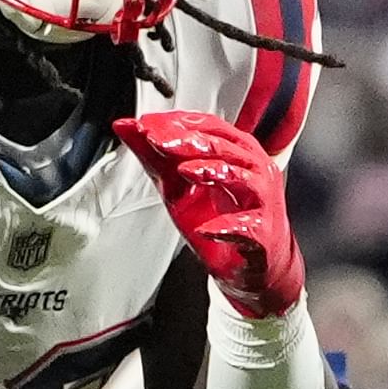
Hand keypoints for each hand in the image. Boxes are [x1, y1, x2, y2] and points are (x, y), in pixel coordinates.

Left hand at [116, 110, 304, 317]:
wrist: (250, 265)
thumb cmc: (221, 218)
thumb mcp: (179, 186)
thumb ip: (154, 156)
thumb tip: (126, 127)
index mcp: (236, 152)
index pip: (208, 126)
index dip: (177, 123)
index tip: (146, 125)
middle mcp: (253, 170)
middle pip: (223, 146)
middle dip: (188, 141)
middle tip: (157, 141)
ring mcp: (261, 200)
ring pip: (240, 176)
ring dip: (210, 171)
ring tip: (184, 171)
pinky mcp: (262, 233)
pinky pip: (245, 227)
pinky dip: (225, 228)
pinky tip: (206, 230)